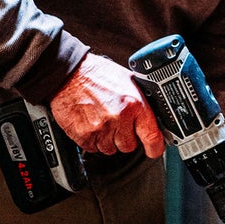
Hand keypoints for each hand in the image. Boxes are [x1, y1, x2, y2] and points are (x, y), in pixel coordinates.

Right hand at [49, 53, 164, 156]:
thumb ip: (140, 101)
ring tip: (102, 120)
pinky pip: (93, 149)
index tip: (154, 150)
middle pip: (129, 146)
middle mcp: (119, 118)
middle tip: (118, 123)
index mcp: (134, 104)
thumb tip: (152, 116)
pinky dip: (93, 140)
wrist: (68, 74)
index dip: (155, 147)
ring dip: (108, 140)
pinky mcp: (84, 135)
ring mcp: (100, 128)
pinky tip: (91, 123)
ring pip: (111, 149)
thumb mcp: (127, 81)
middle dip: (125, 137)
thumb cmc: (96, 74)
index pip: (152, 136)